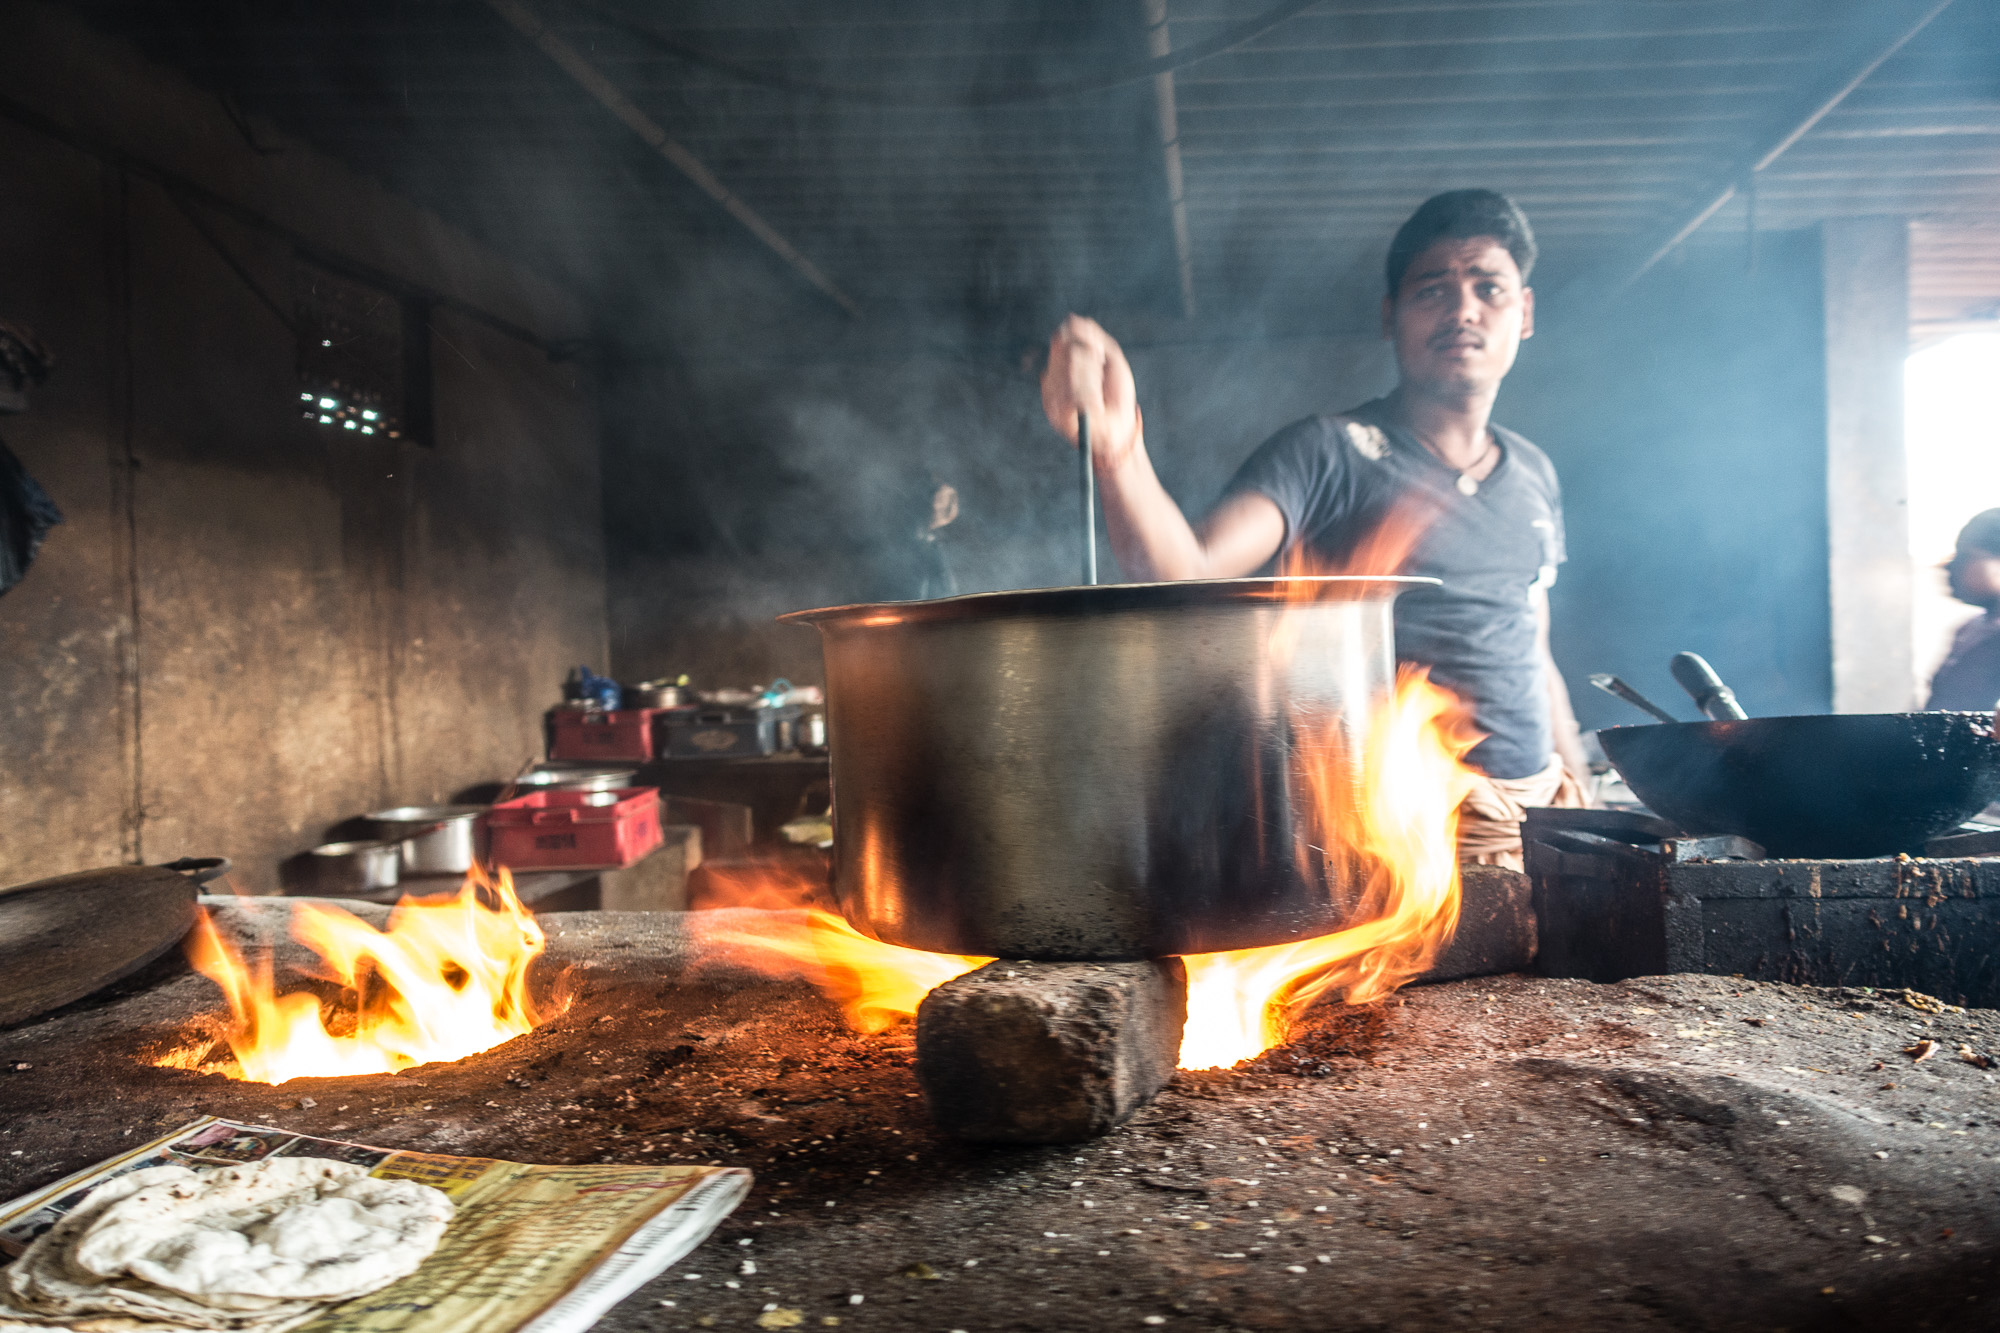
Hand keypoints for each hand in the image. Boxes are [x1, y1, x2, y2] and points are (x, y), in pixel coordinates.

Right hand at [1040, 315, 1140, 472]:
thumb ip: (1092, 336)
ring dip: (1091, 379)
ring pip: (1068, 367)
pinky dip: (1088, 396)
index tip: (1100, 354)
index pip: (1062, 336)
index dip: (1084, 340)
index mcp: (1065, 359)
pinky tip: (1093, 406)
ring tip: (1098, 395)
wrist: (1119, 428)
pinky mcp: (1052, 408)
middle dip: (1090, 361)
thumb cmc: (1117, 395)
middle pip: (1066, 349)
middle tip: (1101, 377)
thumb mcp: (1111, 358)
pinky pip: (1068, 390)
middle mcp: (1054, 373)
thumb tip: (1070, 319)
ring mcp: (1051, 390)